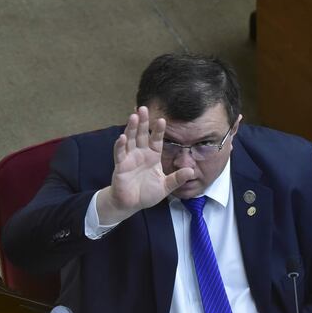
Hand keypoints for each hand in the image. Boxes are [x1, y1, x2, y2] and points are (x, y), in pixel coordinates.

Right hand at [96, 106, 193, 224]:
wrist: (131, 204)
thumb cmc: (147, 194)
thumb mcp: (165, 186)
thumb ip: (177, 179)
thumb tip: (191, 171)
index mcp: (152, 156)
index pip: (156, 140)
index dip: (158, 130)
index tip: (162, 120)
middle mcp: (140, 153)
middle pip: (142, 134)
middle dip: (142, 121)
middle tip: (143, 108)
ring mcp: (129, 158)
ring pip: (130, 139)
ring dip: (131, 128)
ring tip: (133, 116)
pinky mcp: (120, 166)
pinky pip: (119, 154)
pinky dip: (120, 145)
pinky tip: (122, 137)